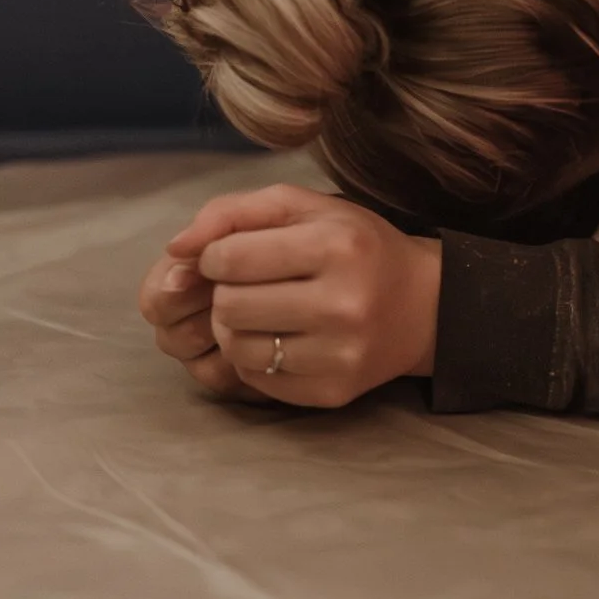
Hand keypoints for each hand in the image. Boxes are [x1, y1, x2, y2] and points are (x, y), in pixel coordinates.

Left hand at [161, 184, 440, 408]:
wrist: (423, 306)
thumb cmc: (354, 246)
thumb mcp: (304, 207)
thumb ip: (233, 212)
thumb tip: (175, 248)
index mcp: (336, 246)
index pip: (229, 258)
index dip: (214, 257)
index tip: (231, 257)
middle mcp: (343, 302)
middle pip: (229, 307)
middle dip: (225, 293)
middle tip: (248, 287)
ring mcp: (340, 354)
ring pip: (237, 348)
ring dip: (234, 329)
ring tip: (261, 313)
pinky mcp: (334, 392)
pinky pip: (258, 379)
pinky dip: (255, 358)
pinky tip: (280, 339)